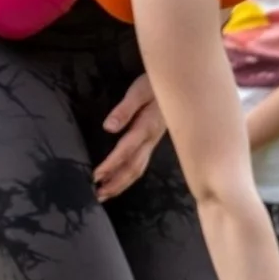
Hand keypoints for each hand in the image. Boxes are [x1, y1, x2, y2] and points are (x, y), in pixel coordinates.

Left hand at [94, 74, 166, 200]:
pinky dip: (128, 176)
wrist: (181, 85)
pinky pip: (141, 164)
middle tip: (98, 195)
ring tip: (105, 194)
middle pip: (133, 167)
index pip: (126, 151)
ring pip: (138, 169)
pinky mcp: (152, 142)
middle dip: (116, 182)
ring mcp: (153, 143)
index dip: (111, 165)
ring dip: (121, 183)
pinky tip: (120, 180)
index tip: (96, 175)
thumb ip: (124, 110)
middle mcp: (150, 140)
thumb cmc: (156, 84)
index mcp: (146, 128)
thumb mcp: (139, 91)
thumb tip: (108, 128)